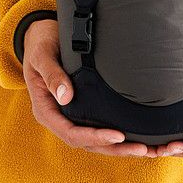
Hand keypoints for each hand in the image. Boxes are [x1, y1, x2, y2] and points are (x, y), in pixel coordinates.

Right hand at [23, 19, 157, 156]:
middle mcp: (57, 116)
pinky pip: (94, 126)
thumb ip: (52, 75)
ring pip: (92, 139)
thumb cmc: (41, 43)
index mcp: (45, 109)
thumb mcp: (42, 55)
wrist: (39, 35)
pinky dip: (111, 135)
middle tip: (141, 148)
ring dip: (116, 147)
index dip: (95, 137)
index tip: (117, 135)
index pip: (71, 132)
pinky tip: (131, 136)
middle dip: (112, 148)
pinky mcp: (78, 107)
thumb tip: (65, 97)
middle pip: (85, 142)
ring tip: (143, 148)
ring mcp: (67, 114)